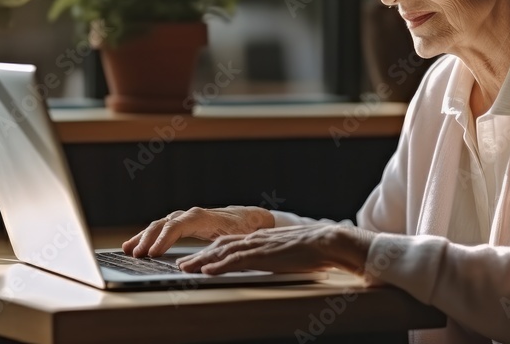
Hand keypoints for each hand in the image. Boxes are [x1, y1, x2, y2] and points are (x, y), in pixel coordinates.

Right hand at [122, 206, 273, 256]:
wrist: (246, 218)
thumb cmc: (242, 229)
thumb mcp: (236, 239)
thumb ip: (223, 246)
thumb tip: (214, 258)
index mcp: (202, 218)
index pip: (178, 225)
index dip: (165, 239)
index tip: (154, 253)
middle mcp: (189, 215)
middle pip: (164, 224)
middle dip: (148, 239)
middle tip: (136, 255)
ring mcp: (182, 218)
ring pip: (158, 225)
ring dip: (142, 237)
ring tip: (127, 250)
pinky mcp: (179, 224)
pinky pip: (159, 229)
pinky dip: (146, 237)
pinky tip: (133, 246)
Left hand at [174, 224, 375, 275]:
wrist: (328, 241)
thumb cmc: (314, 249)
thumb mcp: (288, 252)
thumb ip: (276, 256)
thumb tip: (272, 263)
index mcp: (261, 238)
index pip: (229, 243)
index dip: (210, 250)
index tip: (197, 258)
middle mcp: (256, 239)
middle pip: (220, 246)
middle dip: (198, 256)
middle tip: (181, 265)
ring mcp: (259, 246)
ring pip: (222, 252)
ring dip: (202, 261)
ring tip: (186, 269)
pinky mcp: (264, 256)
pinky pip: (236, 261)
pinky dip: (219, 265)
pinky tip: (207, 271)